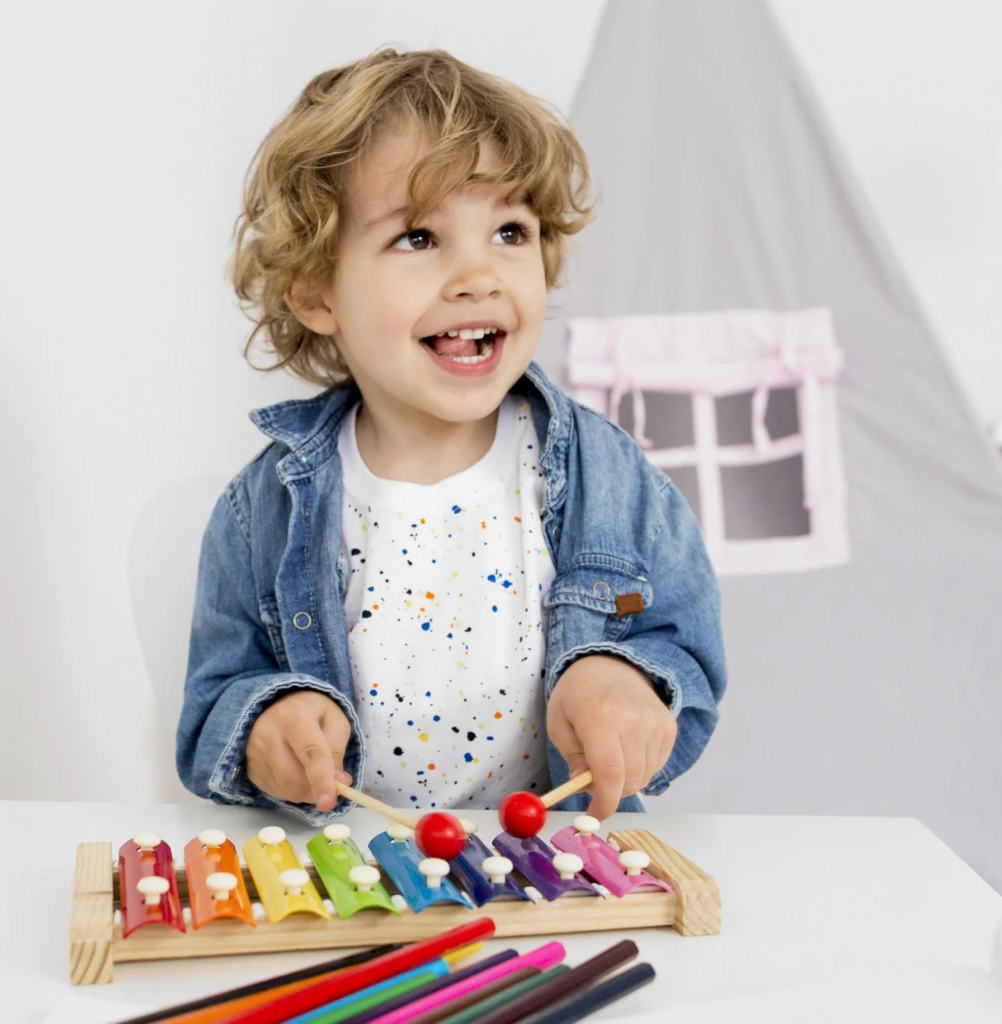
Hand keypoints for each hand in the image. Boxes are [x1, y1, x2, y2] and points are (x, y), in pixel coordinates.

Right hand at [245, 690, 351, 812]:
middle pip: (294, 778)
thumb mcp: (335, 720)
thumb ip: (338, 750)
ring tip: (313, 771)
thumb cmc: (312, 712)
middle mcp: (268, 735)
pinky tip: (296, 772)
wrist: (278, 704)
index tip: (328, 803)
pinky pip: (276, 792)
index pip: (310, 753)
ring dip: (307, 791)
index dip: (321, 780)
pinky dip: (293, 791)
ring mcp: (254, 753)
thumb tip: (339, 782)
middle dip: (317, 789)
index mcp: (294, 717)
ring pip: (285, 790)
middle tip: (333, 786)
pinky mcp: (250, 769)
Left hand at [546, 654, 676, 819]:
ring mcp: (656, 723)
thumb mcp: (559, 723)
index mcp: (600, 717)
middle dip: (610, 791)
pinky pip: (656, 766)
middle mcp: (633, 720)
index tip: (594, 814)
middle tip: (594, 780)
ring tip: (610, 756)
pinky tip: (627, 747)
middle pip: (629, 781)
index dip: (603, 803)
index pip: (609, 774)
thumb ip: (572, 759)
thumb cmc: (578, 695)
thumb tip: (584, 787)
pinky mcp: (669, 727)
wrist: (612, 665)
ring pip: (644, 777)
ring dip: (625, 780)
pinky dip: (640, 768)